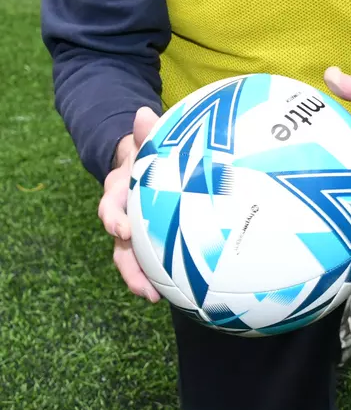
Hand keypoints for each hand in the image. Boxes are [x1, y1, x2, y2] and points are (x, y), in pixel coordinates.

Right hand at [98, 106, 160, 300]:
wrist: (144, 162)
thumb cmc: (149, 152)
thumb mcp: (146, 140)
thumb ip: (146, 131)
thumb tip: (144, 112)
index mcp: (119, 191)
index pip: (110, 207)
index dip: (114, 219)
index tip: (122, 230)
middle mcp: (122, 215)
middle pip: (118, 245)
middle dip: (128, 267)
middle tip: (142, 287)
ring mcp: (134, 231)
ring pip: (131, 259)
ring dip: (140, 279)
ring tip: (155, 298)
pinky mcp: (148, 240)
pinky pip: (152, 260)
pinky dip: (160, 276)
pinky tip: (181, 291)